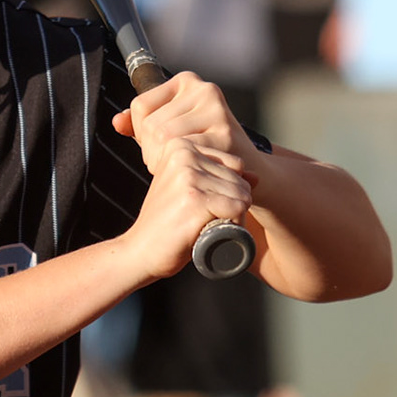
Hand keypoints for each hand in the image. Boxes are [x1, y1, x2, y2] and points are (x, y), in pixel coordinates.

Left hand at [113, 70, 258, 181]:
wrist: (246, 167)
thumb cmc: (201, 145)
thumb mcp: (168, 128)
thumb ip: (140, 123)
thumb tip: (117, 122)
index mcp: (186, 81)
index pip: (140, 106)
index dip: (141, 132)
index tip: (156, 144)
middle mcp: (204, 89)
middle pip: (152, 125)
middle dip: (152, 151)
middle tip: (168, 161)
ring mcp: (216, 109)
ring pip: (165, 139)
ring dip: (165, 161)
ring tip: (181, 165)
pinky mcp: (226, 133)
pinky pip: (186, 152)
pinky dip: (185, 166)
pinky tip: (196, 170)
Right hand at [121, 137, 253, 280]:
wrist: (140, 251)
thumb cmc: (167, 222)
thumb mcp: (190, 191)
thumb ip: (220, 178)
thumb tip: (256, 176)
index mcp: (180, 146)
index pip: (235, 163)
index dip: (227, 189)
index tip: (199, 203)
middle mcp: (184, 155)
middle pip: (241, 179)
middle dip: (231, 204)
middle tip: (202, 218)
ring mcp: (189, 177)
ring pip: (243, 195)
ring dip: (233, 217)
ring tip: (203, 224)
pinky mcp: (195, 200)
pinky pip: (238, 209)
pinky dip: (233, 225)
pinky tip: (209, 231)